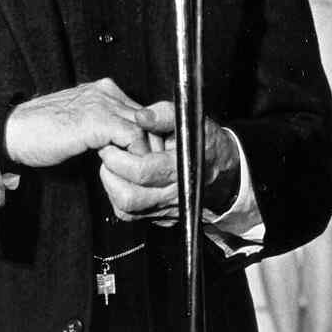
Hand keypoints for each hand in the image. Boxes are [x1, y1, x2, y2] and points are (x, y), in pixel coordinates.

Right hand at [3, 79, 148, 168]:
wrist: (13, 132)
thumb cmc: (40, 133)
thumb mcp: (80, 126)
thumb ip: (104, 129)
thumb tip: (128, 147)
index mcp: (102, 91)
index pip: (143, 111)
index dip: (149, 137)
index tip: (148, 159)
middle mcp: (106, 92)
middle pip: (150, 118)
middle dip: (154, 146)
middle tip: (150, 171)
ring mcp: (102, 104)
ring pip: (147, 127)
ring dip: (146, 154)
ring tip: (139, 174)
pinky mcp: (97, 120)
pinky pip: (133, 138)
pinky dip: (134, 157)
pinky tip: (123, 169)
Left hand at [96, 102, 240, 223]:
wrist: (223, 172)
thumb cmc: (205, 143)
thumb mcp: (190, 120)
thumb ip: (164, 115)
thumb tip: (141, 116)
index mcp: (181, 169)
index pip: (141, 172)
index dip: (119, 156)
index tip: (109, 141)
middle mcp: (174, 195)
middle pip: (129, 196)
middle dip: (110, 171)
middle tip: (107, 151)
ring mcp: (166, 210)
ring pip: (126, 208)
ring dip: (112, 184)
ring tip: (113, 163)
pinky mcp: (158, 217)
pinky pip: (128, 213)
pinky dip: (118, 195)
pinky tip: (122, 177)